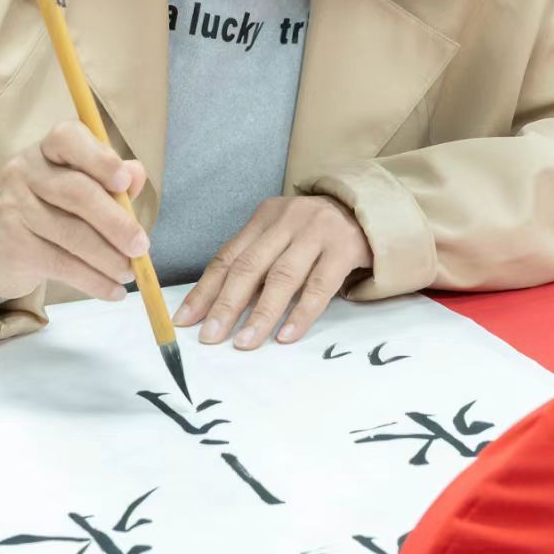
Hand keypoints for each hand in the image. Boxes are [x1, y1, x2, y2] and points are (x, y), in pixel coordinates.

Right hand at [0, 121, 150, 304]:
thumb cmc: (54, 210)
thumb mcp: (86, 188)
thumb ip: (114, 180)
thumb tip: (137, 175)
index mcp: (47, 148)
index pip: (68, 138)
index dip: (99, 158)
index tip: (124, 182)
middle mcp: (25, 170)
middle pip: (76, 192)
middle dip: (116, 222)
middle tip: (141, 247)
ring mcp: (14, 206)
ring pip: (71, 234)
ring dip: (108, 259)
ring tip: (129, 273)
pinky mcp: (12, 244)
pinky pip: (61, 264)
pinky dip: (93, 281)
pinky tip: (114, 291)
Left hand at [174, 195, 373, 349]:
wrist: (368, 211)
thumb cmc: (315, 233)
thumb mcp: (281, 236)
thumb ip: (256, 262)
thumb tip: (218, 307)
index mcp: (264, 218)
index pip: (227, 257)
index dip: (205, 290)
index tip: (185, 320)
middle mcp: (286, 221)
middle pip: (249, 267)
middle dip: (226, 305)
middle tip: (210, 336)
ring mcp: (316, 233)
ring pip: (282, 278)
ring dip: (261, 315)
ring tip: (244, 343)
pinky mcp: (343, 249)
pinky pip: (319, 287)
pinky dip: (300, 313)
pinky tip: (286, 335)